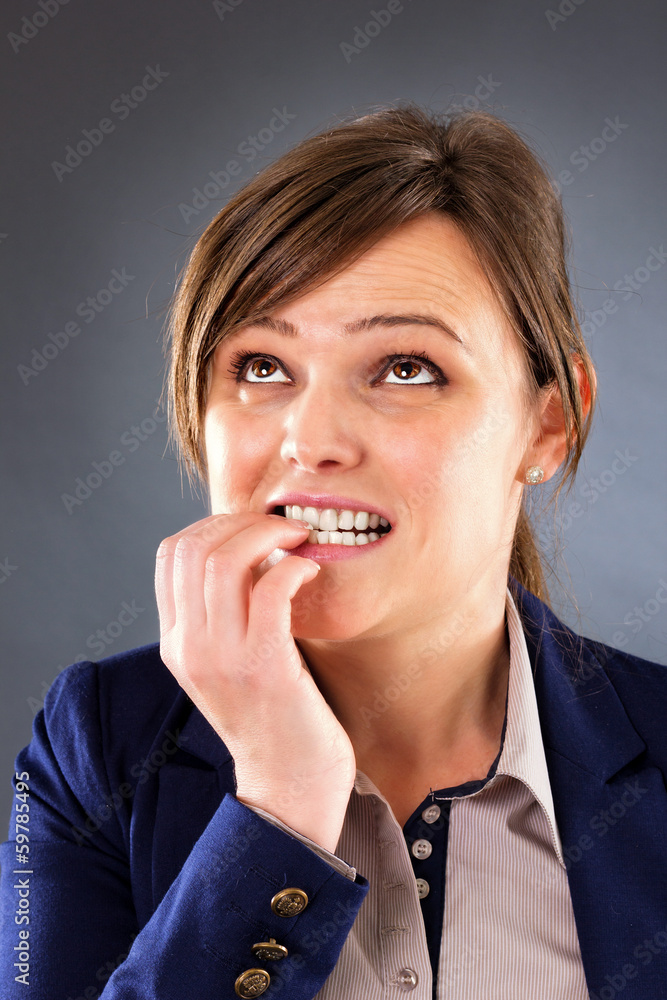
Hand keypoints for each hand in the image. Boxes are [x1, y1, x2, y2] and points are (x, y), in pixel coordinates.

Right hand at [155, 512, 356, 852]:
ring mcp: (223, 658)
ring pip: (226, 560)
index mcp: (177, 642)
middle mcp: (190, 647)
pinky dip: (294, 567)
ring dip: (269, 535)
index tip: (254, 527)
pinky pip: (271, 590)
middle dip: (244, 521)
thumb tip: (251, 555)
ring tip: (299, 541)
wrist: (289, 788)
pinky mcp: (265, 668)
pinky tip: (311, 572)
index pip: (171, 554)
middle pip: (195, 547)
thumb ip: (227, 616)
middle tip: (283, 528)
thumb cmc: (276, 718)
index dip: (214, 524)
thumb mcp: (231, 664)